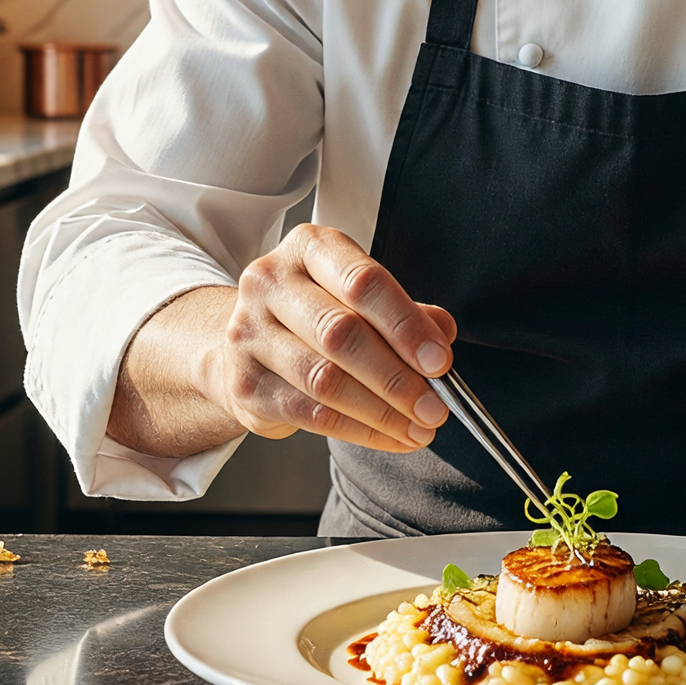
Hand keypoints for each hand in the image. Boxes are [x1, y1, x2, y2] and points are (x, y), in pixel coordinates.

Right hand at [192, 225, 457, 451]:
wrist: (247, 345)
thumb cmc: (315, 313)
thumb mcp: (359, 296)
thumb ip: (404, 311)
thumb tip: (440, 335)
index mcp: (309, 248)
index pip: (363, 282)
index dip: (406, 325)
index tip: (439, 361)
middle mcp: (271, 283)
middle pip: (342, 333)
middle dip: (397, 377)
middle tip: (434, 406)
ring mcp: (249, 333)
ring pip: (325, 379)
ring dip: (381, 411)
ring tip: (418, 427)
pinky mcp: (245, 384)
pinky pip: (310, 413)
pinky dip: (359, 430)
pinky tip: (389, 437)